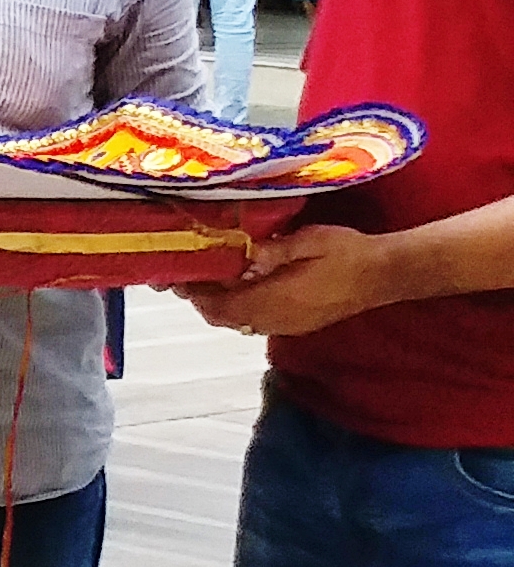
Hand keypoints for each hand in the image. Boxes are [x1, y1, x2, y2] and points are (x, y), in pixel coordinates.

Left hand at [190, 225, 406, 335]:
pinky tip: (240, 289)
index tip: (178, 276)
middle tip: (189, 276)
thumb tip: (246, 255)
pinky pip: (257, 323)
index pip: (221, 306)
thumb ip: (276, 250)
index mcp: (277, 299)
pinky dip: (241, 310)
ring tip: (209, 280)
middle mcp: (278, 319)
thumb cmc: (351, 253)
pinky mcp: (299, 325)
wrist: (387, 274)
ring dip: (221, 306)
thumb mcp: (312, 240)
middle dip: (203, 300)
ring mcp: (288, 325)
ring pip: (239, 323)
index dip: (196, 295)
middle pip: (224, 318)